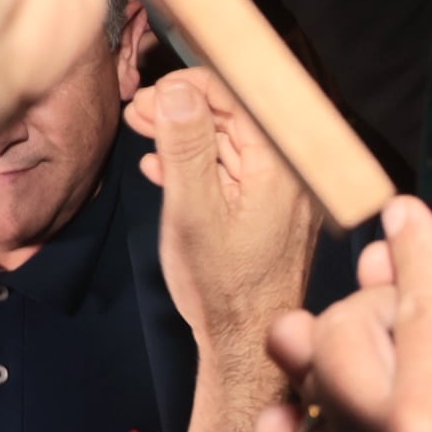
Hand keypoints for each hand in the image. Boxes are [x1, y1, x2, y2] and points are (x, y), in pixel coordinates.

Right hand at [128, 67, 319, 354]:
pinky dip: (198, 165)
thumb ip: (186, 146)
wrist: (244, 344)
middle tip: (139, 113)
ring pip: (229, 143)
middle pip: (235, 116)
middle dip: (183, 109)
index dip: (191, 87)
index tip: (152, 95)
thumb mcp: (191, 211)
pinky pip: (232, 172)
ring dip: (185, 135)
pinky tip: (162, 169)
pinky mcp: (268, 211)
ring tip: (143, 132)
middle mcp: (291, 173)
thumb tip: (179, 91)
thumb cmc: (222, 288)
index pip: (240, 96)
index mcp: (280, 165)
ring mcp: (281, 192)